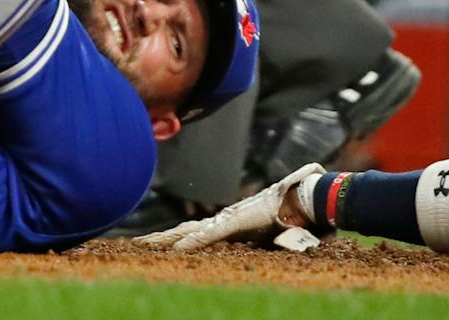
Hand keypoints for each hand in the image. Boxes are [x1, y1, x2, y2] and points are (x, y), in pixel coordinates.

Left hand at [139, 164, 324, 251]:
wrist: (311, 199)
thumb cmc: (299, 215)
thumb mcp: (282, 233)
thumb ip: (279, 237)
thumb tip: (282, 239)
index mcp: (235, 222)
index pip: (200, 231)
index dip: (179, 237)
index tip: (159, 243)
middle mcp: (227, 219)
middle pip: (187, 230)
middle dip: (162, 238)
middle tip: (138, 244)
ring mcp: (230, 220)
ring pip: (191, 230)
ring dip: (166, 239)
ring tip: (142, 245)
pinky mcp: (236, 222)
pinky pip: (208, 235)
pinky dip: (191, 242)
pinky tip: (174, 249)